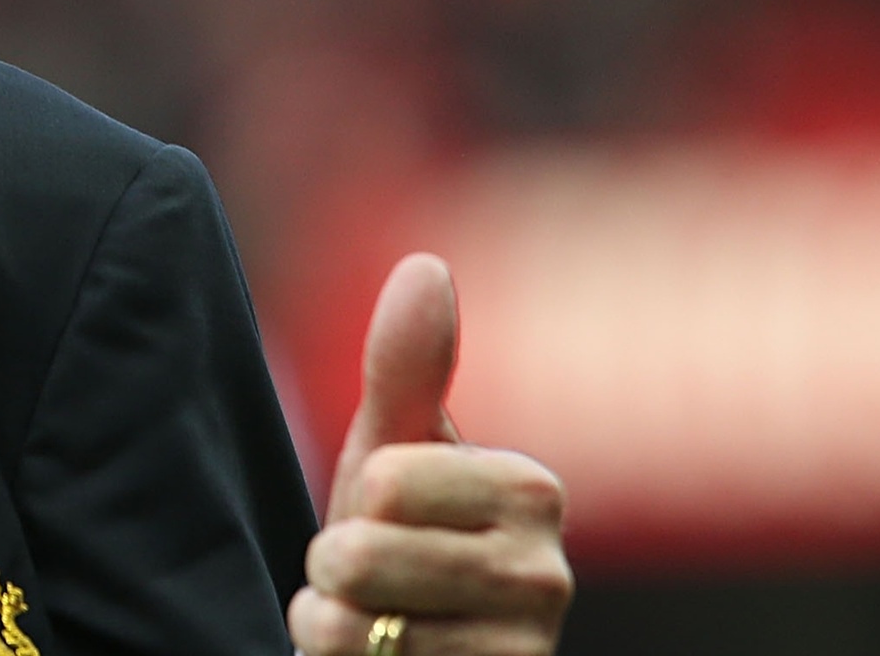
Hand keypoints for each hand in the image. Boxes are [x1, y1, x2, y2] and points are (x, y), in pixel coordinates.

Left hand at [288, 254, 572, 655]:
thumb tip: (427, 264)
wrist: (403, 654)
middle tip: (370, 580)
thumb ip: (407, 365)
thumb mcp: (391, 449)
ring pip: (354, 625)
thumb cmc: (396, 540)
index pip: (383, 480)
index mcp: (532, 491)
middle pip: (361, 553)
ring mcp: (524, 651)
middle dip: (333, 569)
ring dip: (331, 626)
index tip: (387, 519)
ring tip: (373, 623)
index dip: (356, 502)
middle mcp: (548, 576)